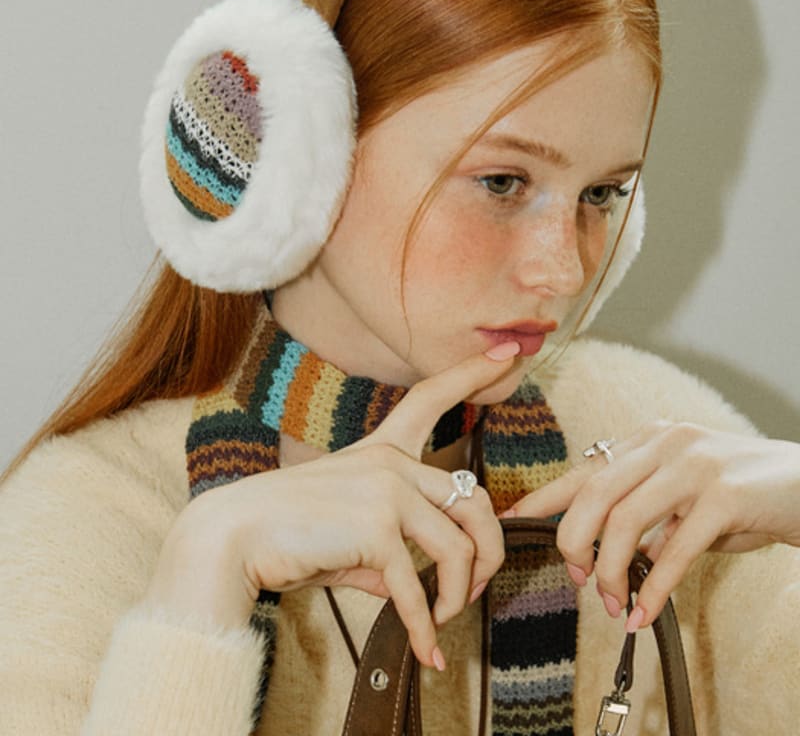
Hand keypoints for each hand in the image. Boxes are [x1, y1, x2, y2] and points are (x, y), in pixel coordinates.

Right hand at [145, 342, 520, 668]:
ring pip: (459, 548)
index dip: (472, 372)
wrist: (233, 538)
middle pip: (475, 501)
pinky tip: (425, 651)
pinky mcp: (376, 530)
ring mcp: (386, 492)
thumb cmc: (286, 534)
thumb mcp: (347, 534)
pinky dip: (425, 626)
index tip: (508, 350)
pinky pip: (417, 587)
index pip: (431, 398)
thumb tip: (412, 593)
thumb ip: (386, 551)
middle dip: (489, 551)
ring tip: (440, 620)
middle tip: (475, 589)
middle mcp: (390, 463)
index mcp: (382, 451)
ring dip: (458, 595)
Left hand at [505, 421, 799, 632]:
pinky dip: (652, 588)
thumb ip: (641, 512)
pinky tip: (643, 612)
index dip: (542, 499)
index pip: (582, 470)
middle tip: (578, 578)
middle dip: (573, 542)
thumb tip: (598, 555)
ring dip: (610, 570)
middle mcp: (663, 443)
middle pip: (593, 493)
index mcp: (646, 440)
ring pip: (625, 521)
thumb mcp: (681, 494)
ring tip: (613, 603)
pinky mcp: (725, 496)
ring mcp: (694, 465)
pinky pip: (673, 550)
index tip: (508, 522)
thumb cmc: (739, 494)